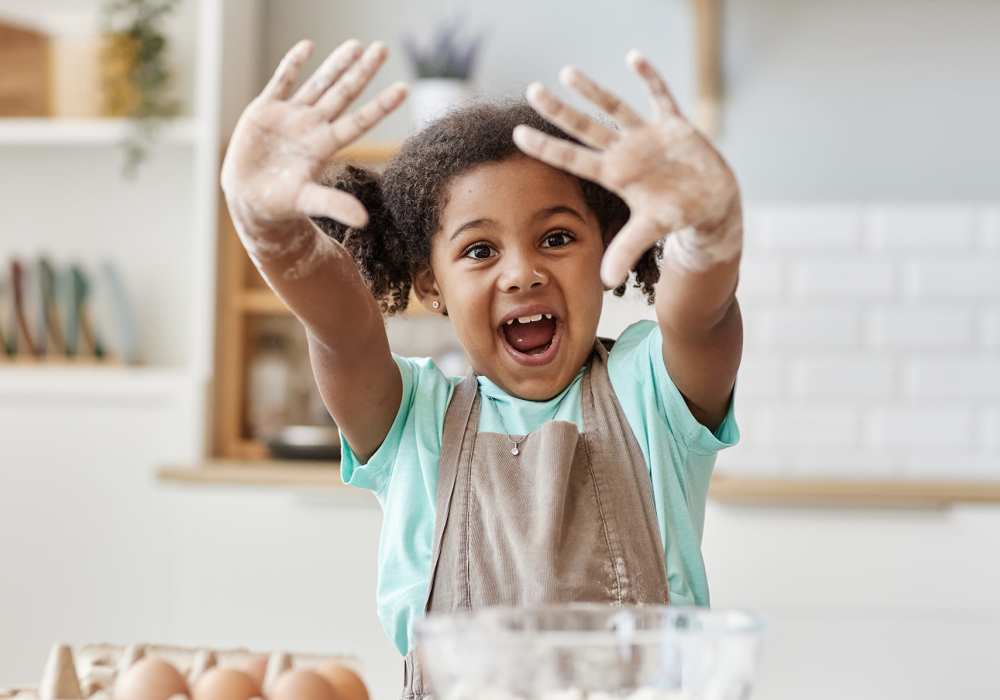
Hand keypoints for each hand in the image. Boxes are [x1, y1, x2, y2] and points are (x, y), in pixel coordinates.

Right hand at [221, 39, 406, 232]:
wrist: (249, 200)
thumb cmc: (281, 204)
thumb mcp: (308, 202)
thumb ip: (334, 205)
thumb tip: (363, 221)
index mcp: (325, 146)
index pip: (360, 121)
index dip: (381, 105)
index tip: (405, 88)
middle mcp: (313, 126)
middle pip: (344, 93)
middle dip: (363, 71)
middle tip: (383, 49)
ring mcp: (291, 116)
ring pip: (319, 83)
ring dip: (336, 64)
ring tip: (356, 44)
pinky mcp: (265, 110)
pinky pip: (281, 81)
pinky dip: (293, 64)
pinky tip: (307, 46)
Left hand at [512, 50, 740, 288]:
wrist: (711, 207)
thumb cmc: (678, 218)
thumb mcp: (651, 231)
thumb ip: (626, 249)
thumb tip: (606, 280)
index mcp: (615, 175)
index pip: (572, 158)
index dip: (546, 146)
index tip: (517, 134)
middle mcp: (625, 153)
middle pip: (585, 128)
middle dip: (559, 110)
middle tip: (531, 89)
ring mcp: (647, 137)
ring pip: (614, 108)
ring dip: (593, 91)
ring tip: (567, 72)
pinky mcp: (673, 126)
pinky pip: (660, 96)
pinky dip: (649, 77)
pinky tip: (633, 58)